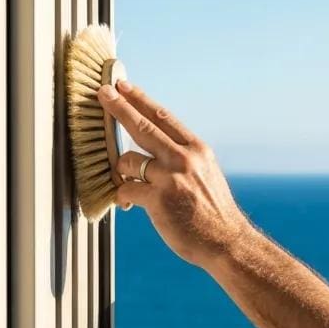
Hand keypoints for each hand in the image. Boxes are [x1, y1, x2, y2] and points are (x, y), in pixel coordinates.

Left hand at [96, 78, 252, 268]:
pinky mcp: (158, 199)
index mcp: (197, 149)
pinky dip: (123, 196)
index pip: (163, 117)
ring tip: (133, 186)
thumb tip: (157, 145)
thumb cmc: (213, 211)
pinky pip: (125, 188)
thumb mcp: (206, 173)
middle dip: (119, 107)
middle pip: (142, 126)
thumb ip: (184, 157)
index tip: (124, 86)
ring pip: (128, 161)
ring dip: (124, 172)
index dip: (140, 100)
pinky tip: (130, 205)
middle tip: (102, 92)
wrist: (226, 241)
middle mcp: (185, 158)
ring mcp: (171, 178)